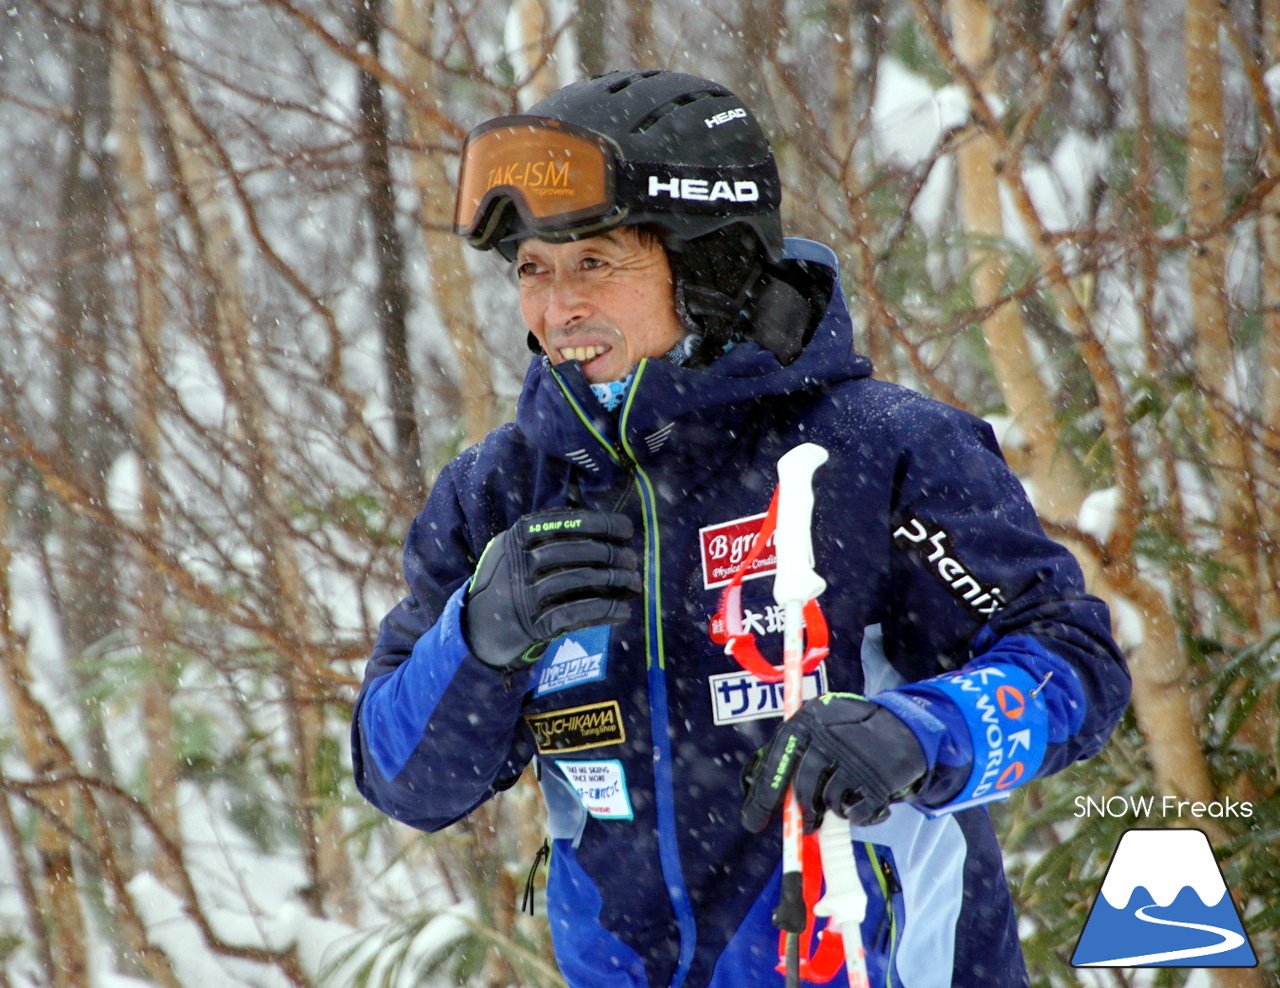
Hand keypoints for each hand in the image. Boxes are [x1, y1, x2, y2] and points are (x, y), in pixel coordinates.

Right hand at [464, 509, 640, 667]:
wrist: (475, 630)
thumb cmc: (506, 584)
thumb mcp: (513, 551)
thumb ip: (545, 535)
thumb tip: (599, 524)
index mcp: (515, 537)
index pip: (564, 522)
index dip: (600, 523)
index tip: (625, 529)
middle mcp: (517, 562)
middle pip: (575, 551)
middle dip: (611, 554)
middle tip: (632, 560)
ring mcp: (523, 594)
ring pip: (578, 581)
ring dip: (613, 581)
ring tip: (634, 583)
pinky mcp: (531, 625)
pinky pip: (575, 614)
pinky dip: (604, 611)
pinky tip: (623, 611)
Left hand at [740, 694, 925, 832]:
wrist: (901, 725)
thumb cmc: (847, 731)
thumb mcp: (817, 724)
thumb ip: (791, 751)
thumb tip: (757, 791)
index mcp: (807, 721)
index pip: (776, 764)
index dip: (762, 797)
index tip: (753, 822)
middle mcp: (828, 738)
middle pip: (803, 789)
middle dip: (801, 814)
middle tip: (805, 826)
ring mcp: (855, 759)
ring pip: (830, 803)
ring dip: (833, 809)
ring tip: (842, 797)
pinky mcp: (878, 780)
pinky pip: (856, 814)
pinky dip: (858, 815)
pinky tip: (862, 800)